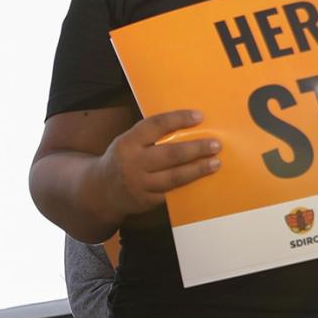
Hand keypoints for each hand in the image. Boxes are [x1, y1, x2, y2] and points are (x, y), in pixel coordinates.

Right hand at [93, 109, 220, 221]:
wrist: (101, 190)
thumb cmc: (122, 160)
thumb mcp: (128, 142)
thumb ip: (150, 136)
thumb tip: (188, 126)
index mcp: (128, 142)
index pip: (156, 126)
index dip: (179, 119)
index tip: (199, 116)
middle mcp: (133, 163)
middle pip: (171, 154)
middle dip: (196, 149)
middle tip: (215, 145)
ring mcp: (140, 184)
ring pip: (175, 177)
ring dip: (198, 169)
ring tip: (215, 163)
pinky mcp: (147, 200)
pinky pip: (172, 193)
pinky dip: (188, 185)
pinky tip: (201, 180)